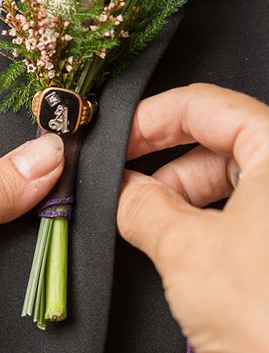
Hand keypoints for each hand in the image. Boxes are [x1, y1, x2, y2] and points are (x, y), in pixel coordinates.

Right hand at [118, 83, 268, 352]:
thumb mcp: (185, 246)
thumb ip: (141, 204)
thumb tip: (119, 188)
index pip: (209, 106)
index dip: (154, 117)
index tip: (118, 137)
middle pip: (217, 143)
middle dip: (163, 164)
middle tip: (121, 183)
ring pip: (225, 183)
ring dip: (177, 197)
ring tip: (140, 219)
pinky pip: (234, 218)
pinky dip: (197, 222)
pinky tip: (167, 241)